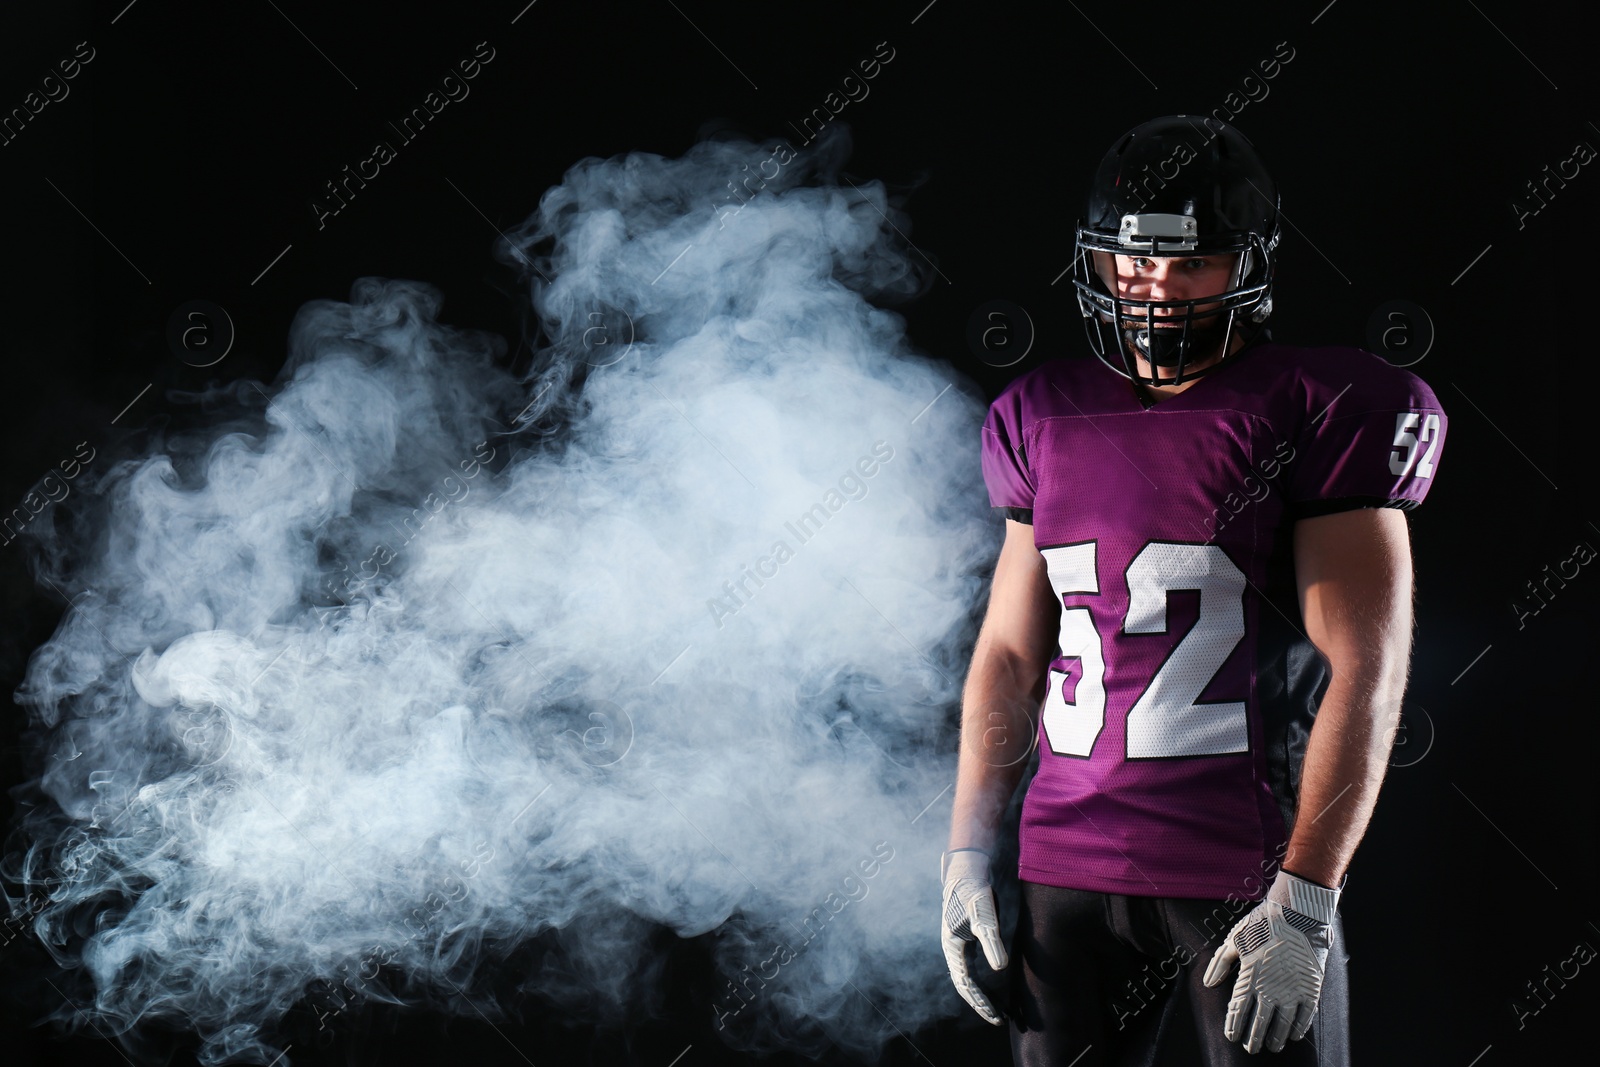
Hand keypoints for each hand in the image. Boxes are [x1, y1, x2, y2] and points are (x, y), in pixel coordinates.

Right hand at [940, 848, 1008, 1024]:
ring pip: (967, 978)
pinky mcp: (966, 938)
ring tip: (995, 1009)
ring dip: (980, 994)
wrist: (967, 871)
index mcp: (952, 947)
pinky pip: (972, 967)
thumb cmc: (973, 893)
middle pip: (964, 985)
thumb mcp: (983, 916)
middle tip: (997, 1019)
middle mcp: (954, 949)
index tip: (994, 1016)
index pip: (966, 983)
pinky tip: (993, 985)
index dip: (980, 1002)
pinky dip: (981, 980)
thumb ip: (991, 941)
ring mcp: (959, 945)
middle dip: (980, 1004)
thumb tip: (1000, 967)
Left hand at [1202, 869, 1340, 1053]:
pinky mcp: (1311, 987)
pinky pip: (1306, 1015)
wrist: (1297, 913)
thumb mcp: (1234, 939)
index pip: (1238, 1010)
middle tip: (1251, 1049)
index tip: (1231, 1037)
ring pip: (1283, 1023)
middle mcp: (1270, 989)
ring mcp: (1292, 990)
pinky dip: (1300, 1028)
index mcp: (1249, 977)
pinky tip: (1294, 1036)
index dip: (1234, 1026)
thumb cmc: (1262, 924)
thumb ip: (1220, 963)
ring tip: (1272, 1047)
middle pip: (1260, 1023)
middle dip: (1254, 1038)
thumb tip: (1208, 983)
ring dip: (1276, 1038)